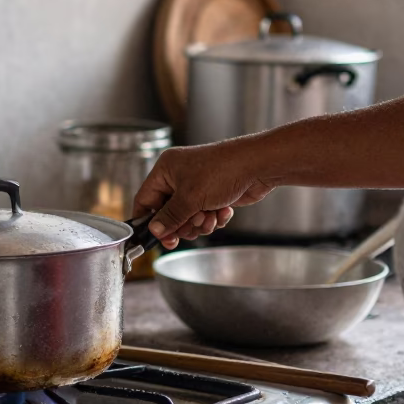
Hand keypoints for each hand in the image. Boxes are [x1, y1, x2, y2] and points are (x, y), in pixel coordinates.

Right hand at [132, 138, 276, 248]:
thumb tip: (155, 230)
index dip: (148, 220)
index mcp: (165, 170)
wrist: (258, 166)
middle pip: (167, 213)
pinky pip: (204, 216)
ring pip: (187, 218)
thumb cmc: (223, 171)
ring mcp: (196, 186)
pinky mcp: (212, 195)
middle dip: (182, 223)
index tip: (157, 237)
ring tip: (211, 216)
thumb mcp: (190, 198)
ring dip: (200, 223)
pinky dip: (213, 218)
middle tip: (193, 224)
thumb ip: (170, 217)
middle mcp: (178, 177)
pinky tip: (223, 211)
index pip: (145, 199)